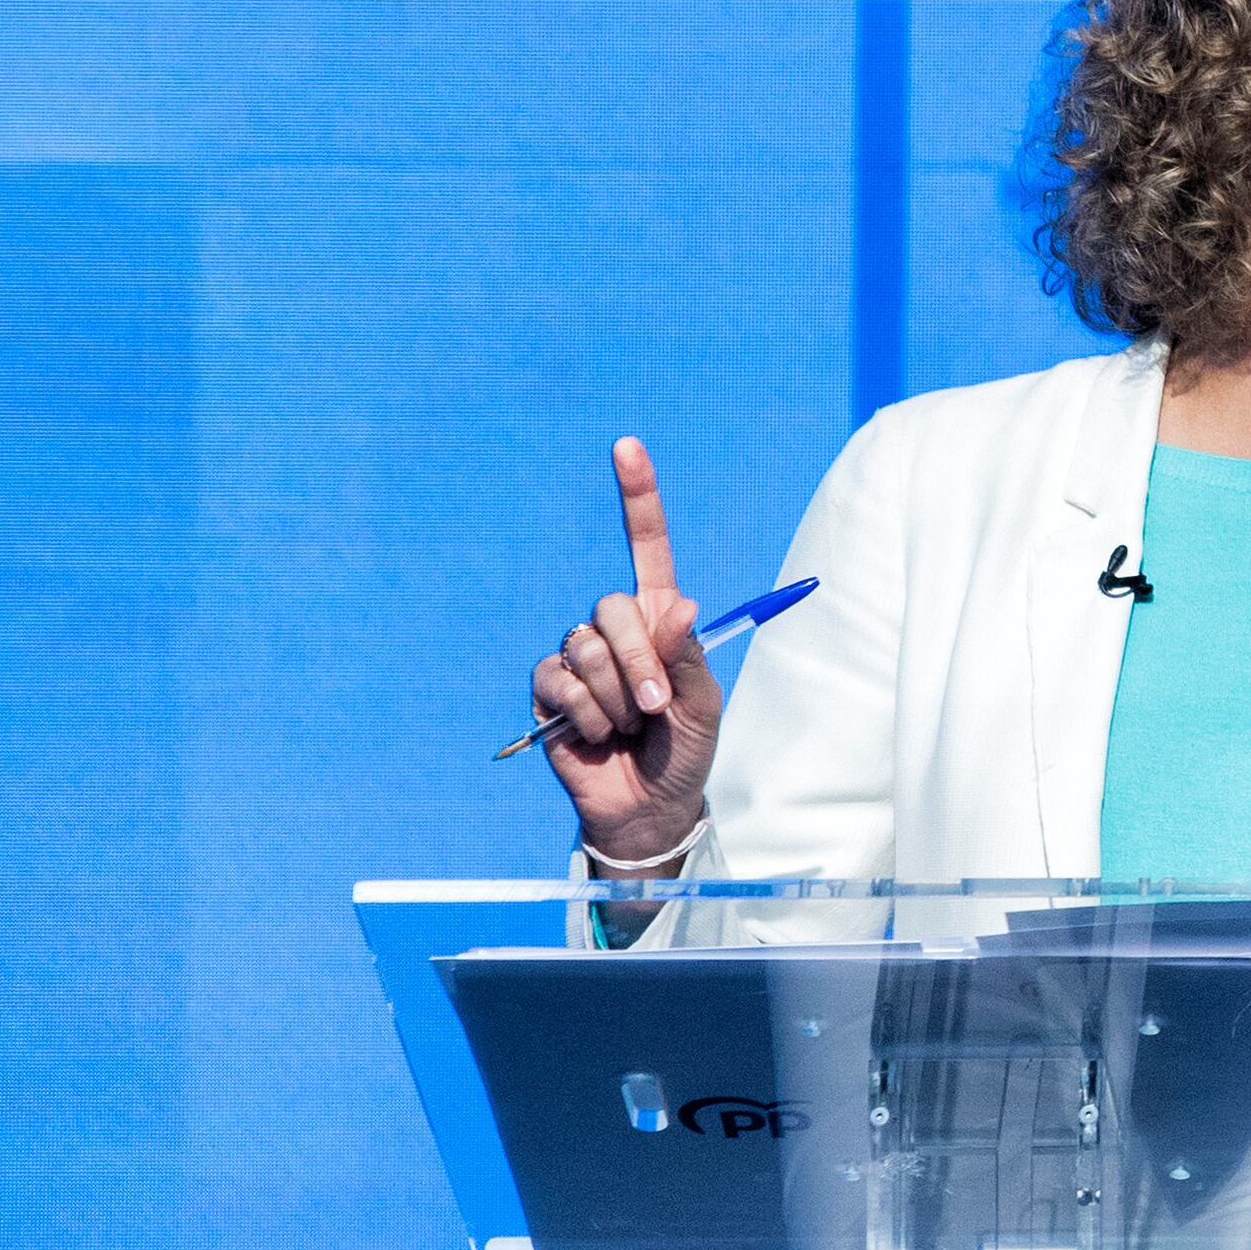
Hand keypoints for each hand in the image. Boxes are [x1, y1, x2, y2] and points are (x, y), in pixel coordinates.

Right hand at [536, 436, 722, 864]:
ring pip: (587, 649)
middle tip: (655, 707)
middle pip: (612, 608)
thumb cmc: (684, 749)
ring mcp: (577, 657)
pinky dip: (586, 716)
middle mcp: (614, 629)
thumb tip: (676, 603)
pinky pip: (560, 682)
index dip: (637, 497)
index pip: (647, 547)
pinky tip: (596, 736)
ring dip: (615, 699)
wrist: (649, 803)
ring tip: (628, 727)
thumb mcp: (702, 703)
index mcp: (659, 619)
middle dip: (640, 663)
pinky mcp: (548, 689)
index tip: (626, 446)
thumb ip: (688, 655)